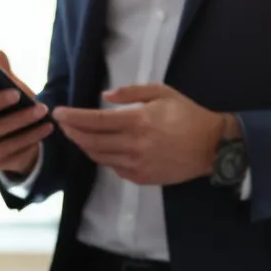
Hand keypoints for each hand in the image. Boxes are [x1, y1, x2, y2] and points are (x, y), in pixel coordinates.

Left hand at [52, 84, 228, 186]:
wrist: (212, 146)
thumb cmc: (187, 115)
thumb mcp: (162, 93)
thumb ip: (132, 92)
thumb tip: (105, 96)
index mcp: (138, 120)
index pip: (95, 120)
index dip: (73, 117)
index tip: (58, 113)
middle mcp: (134, 144)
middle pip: (91, 141)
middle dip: (72, 132)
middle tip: (63, 125)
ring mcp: (137, 164)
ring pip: (99, 156)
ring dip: (84, 146)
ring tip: (78, 135)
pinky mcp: (141, 177)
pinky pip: (113, 167)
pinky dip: (103, 157)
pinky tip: (101, 148)